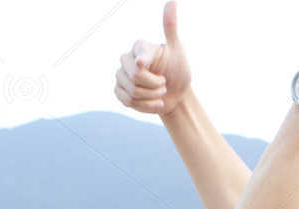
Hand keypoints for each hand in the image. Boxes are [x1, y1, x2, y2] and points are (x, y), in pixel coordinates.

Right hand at [115, 2, 191, 116]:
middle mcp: (127, 59)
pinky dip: (146, 107)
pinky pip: (127, 102)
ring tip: (160, 93)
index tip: (155, 71)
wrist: (177, 94)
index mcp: (139, 47)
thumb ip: (170, 27)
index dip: (147, 69)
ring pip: (131, 91)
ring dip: (151, 97)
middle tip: (164, 83)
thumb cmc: (178, 69)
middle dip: (154, 86)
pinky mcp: (120, 91)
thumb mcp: (177, 49)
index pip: (138, 59)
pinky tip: (156, 103)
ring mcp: (121, 76)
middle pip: (134, 77)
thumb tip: (172, 1)